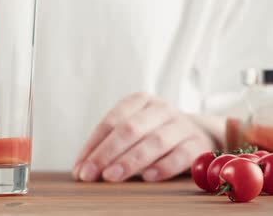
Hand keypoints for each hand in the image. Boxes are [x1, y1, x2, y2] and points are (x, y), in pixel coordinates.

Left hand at [72, 92, 215, 181]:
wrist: (198, 135)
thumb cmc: (153, 135)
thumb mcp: (132, 132)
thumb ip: (109, 146)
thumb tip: (82, 170)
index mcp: (139, 101)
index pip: (111, 121)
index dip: (93, 145)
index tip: (80, 168)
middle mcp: (161, 109)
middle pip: (129, 129)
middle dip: (106, 153)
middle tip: (90, 175)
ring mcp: (182, 125)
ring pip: (154, 141)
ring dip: (130, 161)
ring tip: (111, 177)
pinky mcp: (199, 144)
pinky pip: (182, 155)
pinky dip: (164, 167)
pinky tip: (148, 178)